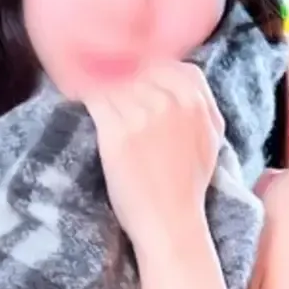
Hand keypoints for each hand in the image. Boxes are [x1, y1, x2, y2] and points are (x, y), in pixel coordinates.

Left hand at [83, 63, 223, 255]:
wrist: (170, 223)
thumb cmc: (188, 187)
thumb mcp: (210, 139)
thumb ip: (201, 105)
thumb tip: (181, 76)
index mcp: (196, 103)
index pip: (168, 65)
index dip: (147, 72)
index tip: (131, 81)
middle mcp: (172, 103)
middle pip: (137, 71)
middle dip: (120, 77)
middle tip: (101, 82)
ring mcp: (144, 116)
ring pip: (114, 82)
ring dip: (100, 87)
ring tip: (86, 91)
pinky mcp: (117, 132)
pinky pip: (95, 98)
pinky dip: (84, 96)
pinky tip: (79, 101)